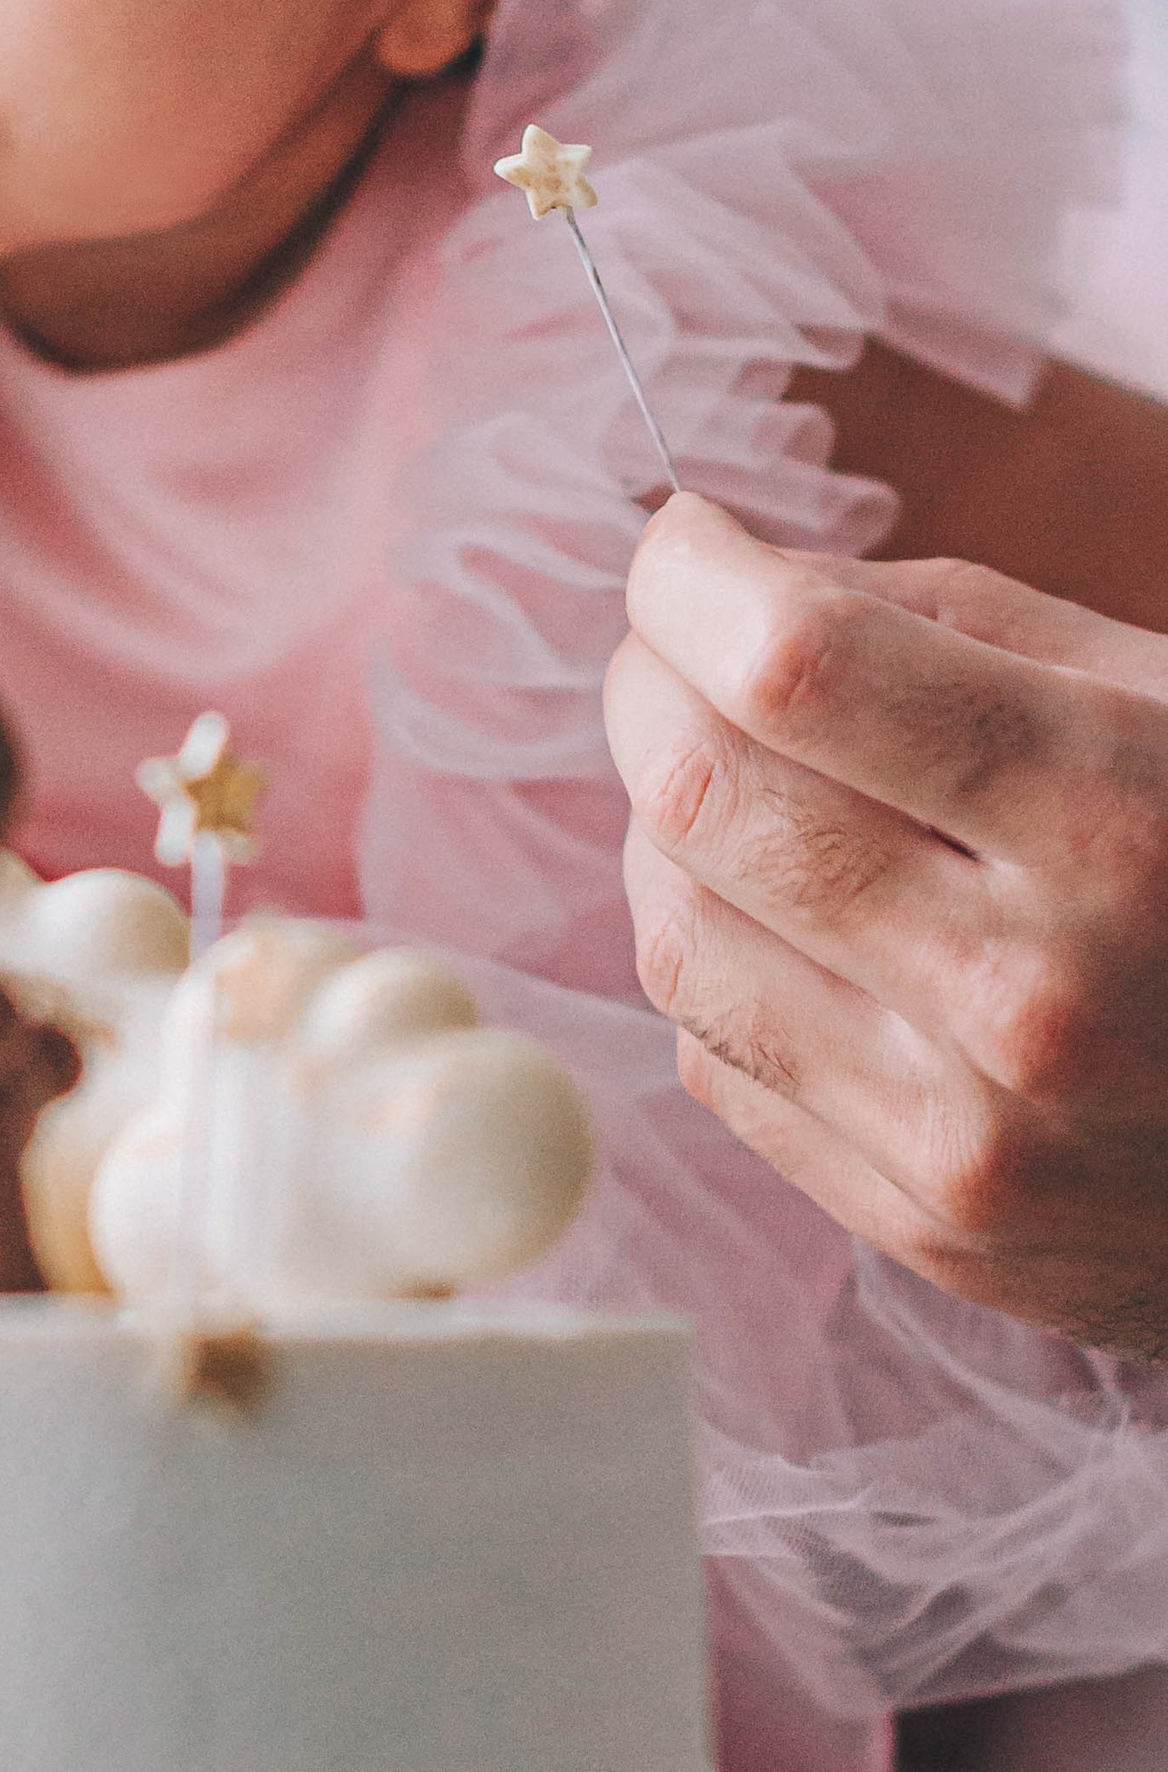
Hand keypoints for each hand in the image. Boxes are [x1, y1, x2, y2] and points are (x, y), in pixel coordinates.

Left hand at [605, 494, 1167, 1353]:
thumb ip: (957, 621)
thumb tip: (743, 586)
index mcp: (1117, 816)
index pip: (796, 669)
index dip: (691, 582)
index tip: (684, 546)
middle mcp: (1032, 992)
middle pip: (705, 797)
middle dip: (653, 691)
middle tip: (680, 653)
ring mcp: (970, 1134)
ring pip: (676, 933)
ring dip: (666, 830)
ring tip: (735, 781)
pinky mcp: (928, 1225)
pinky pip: (714, 1053)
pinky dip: (720, 955)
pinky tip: (792, 918)